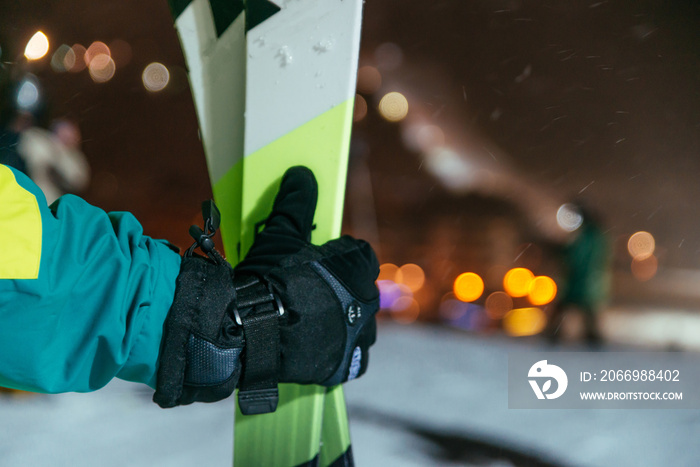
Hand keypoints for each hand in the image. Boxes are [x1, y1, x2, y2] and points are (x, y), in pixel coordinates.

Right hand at [153, 167, 379, 413]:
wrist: (250, 331)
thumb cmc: (269, 277)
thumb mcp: (281, 234)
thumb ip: (296, 203)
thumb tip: (302, 173)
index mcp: (360, 267)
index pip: (357, 253)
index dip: (335, 255)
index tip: (314, 261)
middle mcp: (368, 301)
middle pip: (359, 288)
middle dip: (339, 286)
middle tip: (308, 289)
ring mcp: (358, 335)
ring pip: (357, 321)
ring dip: (342, 317)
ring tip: (310, 318)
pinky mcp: (344, 364)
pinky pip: (351, 355)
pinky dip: (338, 349)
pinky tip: (316, 343)